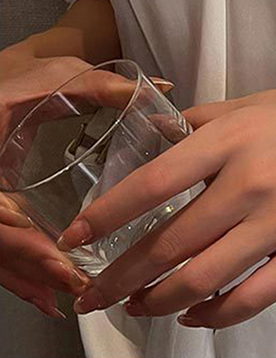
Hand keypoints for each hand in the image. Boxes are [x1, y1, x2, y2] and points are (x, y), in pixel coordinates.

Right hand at [0, 48, 173, 316]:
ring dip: (34, 278)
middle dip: (38, 265)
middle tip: (81, 281)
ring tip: (76, 292)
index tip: (57, 247)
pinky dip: (25, 276)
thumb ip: (103, 86)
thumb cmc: (23, 80)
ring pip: (1, 254)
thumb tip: (163, 89)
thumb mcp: (58, 78)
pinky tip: (51, 295)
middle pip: (0, 240)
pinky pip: (3, 252)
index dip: (16, 231)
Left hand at [57, 76, 275, 328]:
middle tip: (92, 292)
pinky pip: (252, 299)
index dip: (105, 217)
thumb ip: (206, 121)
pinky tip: (195, 315)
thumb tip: (158, 139)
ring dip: (159, 301)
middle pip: (168, 244)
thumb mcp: (260, 102)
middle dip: (119, 277)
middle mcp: (250, 184)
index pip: (152, 184)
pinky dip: (214, 315)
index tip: (76, 237)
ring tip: (137, 306)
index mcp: (233, 139)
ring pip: (202, 280)